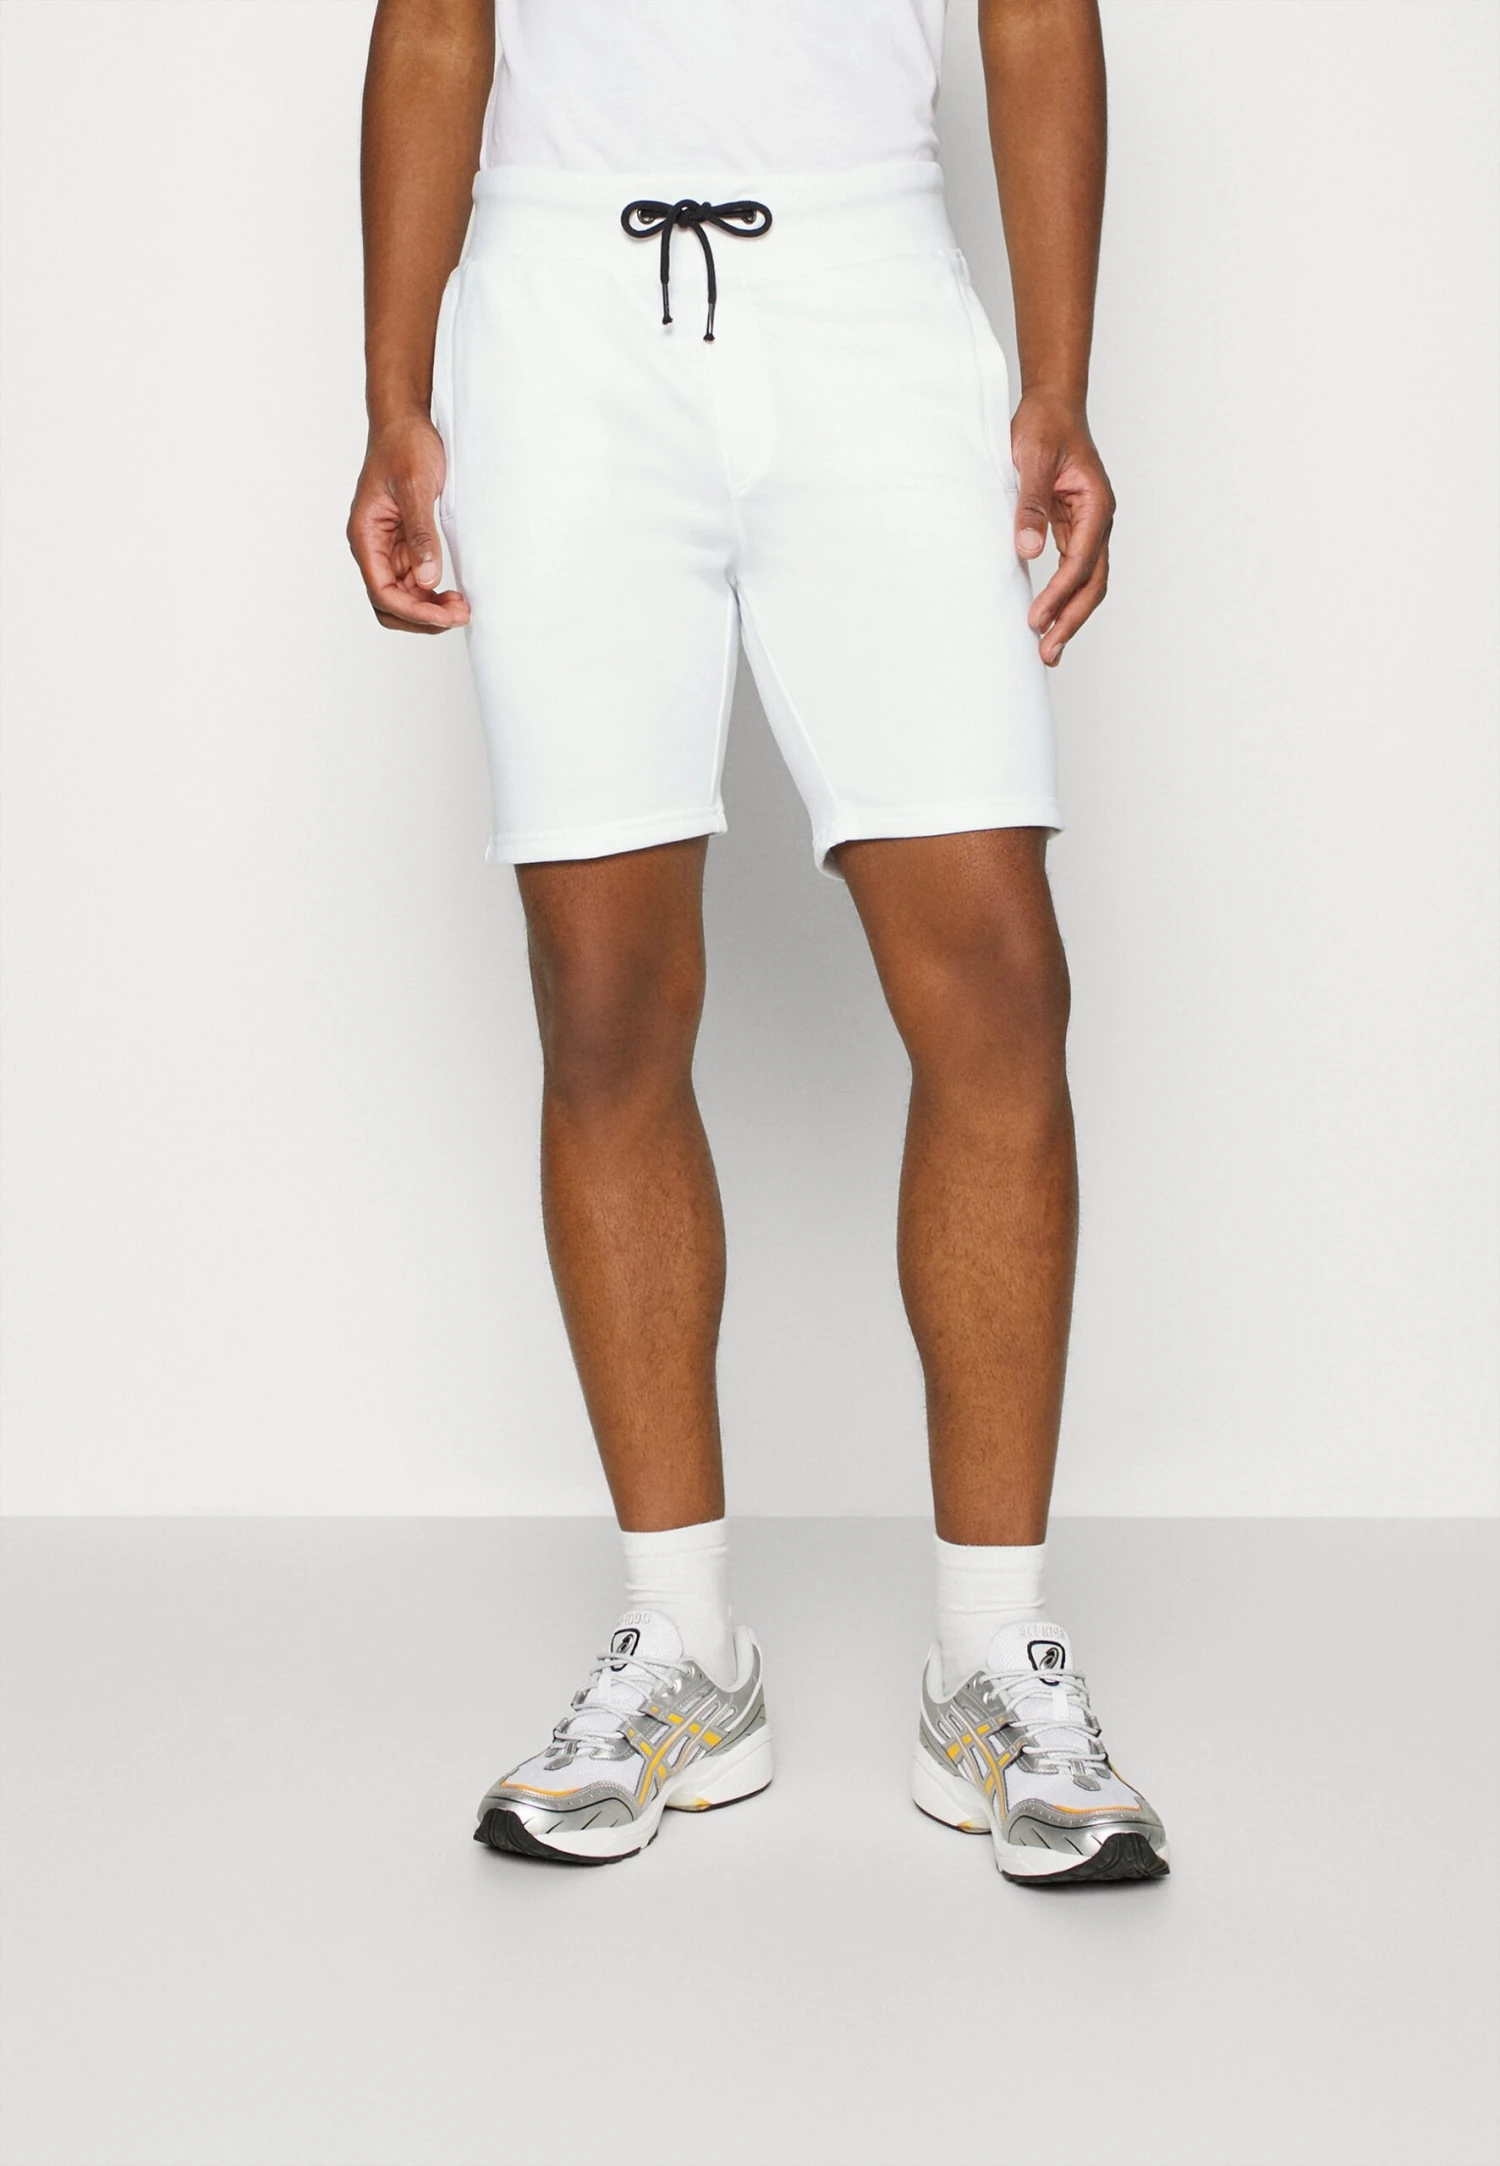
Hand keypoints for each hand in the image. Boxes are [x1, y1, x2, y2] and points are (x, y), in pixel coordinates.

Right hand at [347, 415, 469, 633]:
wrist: (407, 421)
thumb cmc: (405, 446)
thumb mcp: (416, 487)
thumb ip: (421, 534)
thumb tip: (428, 578)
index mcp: (365, 535)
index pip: (382, 591)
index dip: (413, 610)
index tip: (445, 616)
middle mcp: (373, 547)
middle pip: (389, 603)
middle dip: (422, 617)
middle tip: (459, 615)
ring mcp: (389, 547)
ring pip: (404, 596)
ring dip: (430, 608)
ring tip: (462, 607)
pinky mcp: (405, 543)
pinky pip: (416, 581)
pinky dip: (434, 593)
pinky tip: (455, 593)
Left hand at [1010, 392, 1114, 666]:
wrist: (1052, 406)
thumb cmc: (1044, 426)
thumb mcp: (1030, 458)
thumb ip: (1030, 504)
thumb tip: (1028, 550)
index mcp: (1096, 504)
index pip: (1081, 562)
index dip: (1059, 595)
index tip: (1036, 619)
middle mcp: (1098, 520)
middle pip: (1093, 582)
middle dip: (1071, 619)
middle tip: (1047, 652)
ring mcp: (1088, 527)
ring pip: (1086, 582)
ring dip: (1069, 615)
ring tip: (1048, 648)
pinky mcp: (1073, 529)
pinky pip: (1073, 571)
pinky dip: (1062, 596)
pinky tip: (1046, 617)